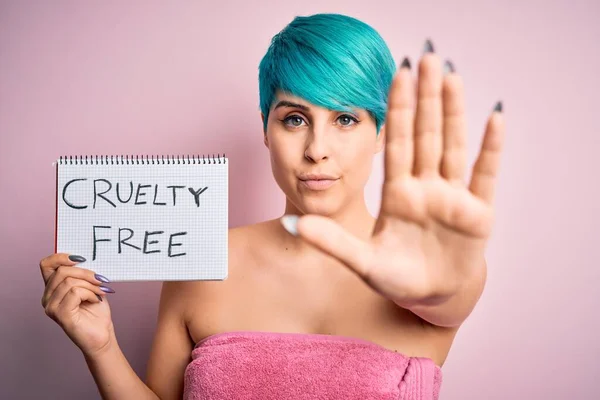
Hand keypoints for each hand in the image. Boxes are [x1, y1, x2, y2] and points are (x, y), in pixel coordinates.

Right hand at [40, 253, 115, 356]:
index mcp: (52, 288)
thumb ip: (82, 274)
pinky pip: (75, 292)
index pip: (46, 265)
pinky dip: (90, 293)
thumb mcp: (90, 286)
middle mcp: (47, 297)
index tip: (81, 258)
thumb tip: (85, 258)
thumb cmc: (96, 312)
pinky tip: (95, 301)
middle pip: (62, 271)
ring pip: (70, 281)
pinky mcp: (59, 314)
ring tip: (100, 293)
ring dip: (91, 285)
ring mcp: (51, 307)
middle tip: (101, 280)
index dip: (61, 257)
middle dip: (86, 273)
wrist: (102, 336)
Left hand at [286, 40, 504, 307]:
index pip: (396, 144)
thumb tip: (289, 224)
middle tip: (425, 57)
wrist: (432, 298)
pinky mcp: (478, 213)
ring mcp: (452, 198)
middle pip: (425, 135)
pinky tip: (494, 118)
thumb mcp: (362, 262)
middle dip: (425, 98)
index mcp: (398, 194)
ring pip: (452, 146)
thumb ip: (330, 242)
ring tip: (452, 75)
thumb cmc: (397, 279)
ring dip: (454, 112)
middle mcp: (425, 188)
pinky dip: (490, 149)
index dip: (396, 111)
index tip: (395, 76)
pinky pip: (484, 175)